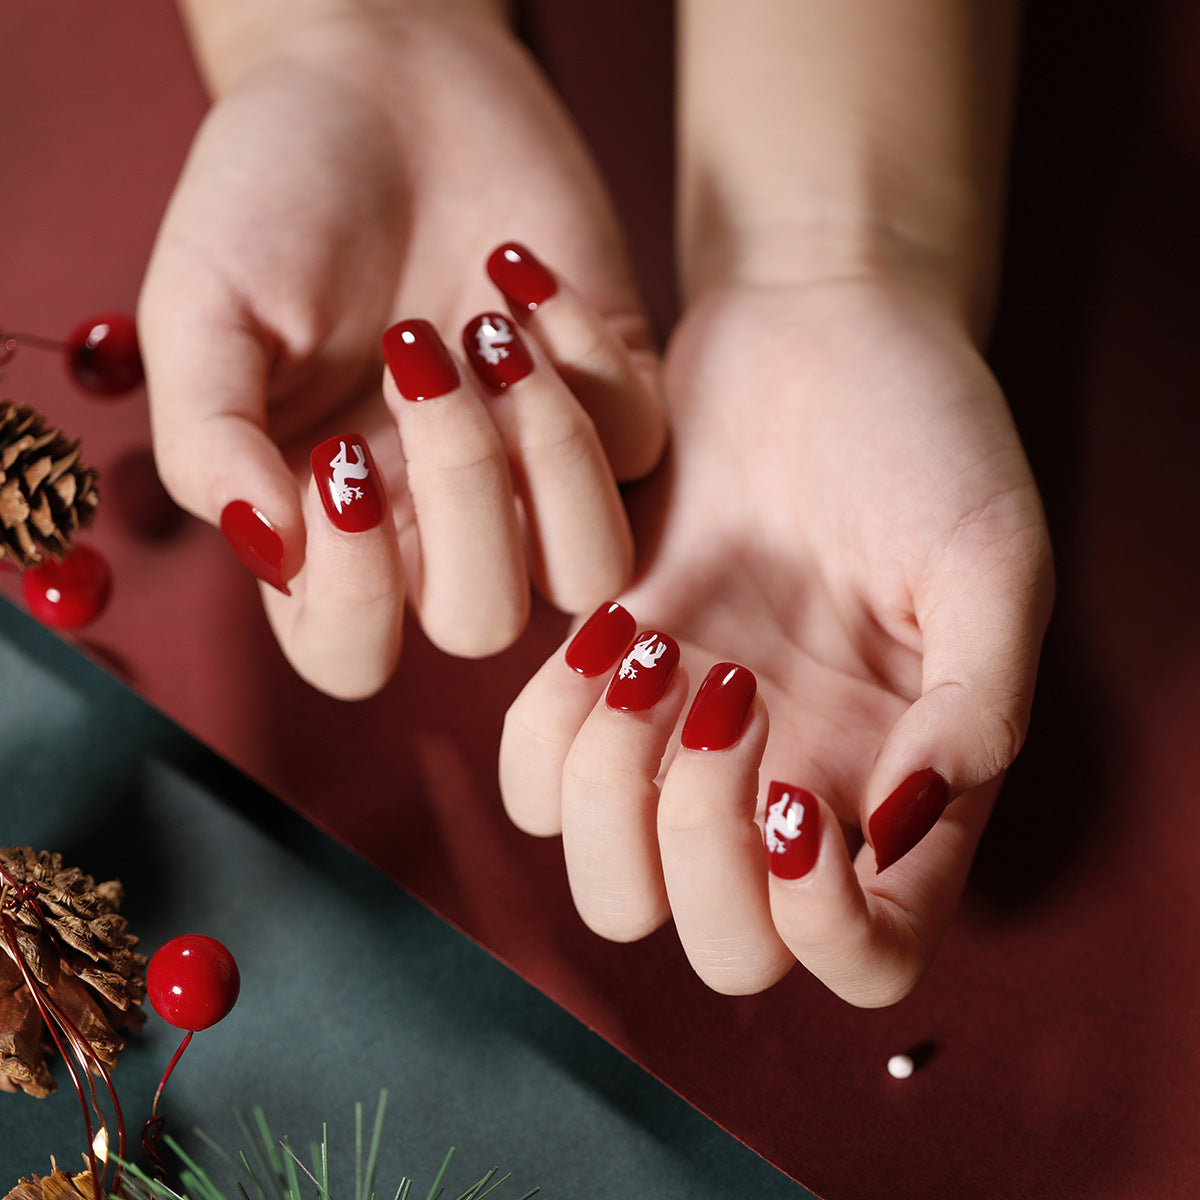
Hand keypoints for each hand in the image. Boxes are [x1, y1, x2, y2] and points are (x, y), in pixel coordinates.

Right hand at [138, 6, 664, 697]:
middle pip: (481, 623)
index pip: (348, 652)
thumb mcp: (202, 310)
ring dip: (546, 452)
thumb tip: (268, 550)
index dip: (351, 599)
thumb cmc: (273, 197)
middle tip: (414, 353)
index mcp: (329, 525)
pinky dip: (583, 356)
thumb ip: (209, 442)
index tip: (337, 462)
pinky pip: (637, 446)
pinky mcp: (610, 401)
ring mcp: (531, 472)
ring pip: (588, 570)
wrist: (378, 84)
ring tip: (485, 331)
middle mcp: (436, 522)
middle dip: (463, 496)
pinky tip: (517, 274)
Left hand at [500, 275, 1053, 1006]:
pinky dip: (546, 722)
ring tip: (653, 643)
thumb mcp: (987, 560)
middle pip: (717, 945)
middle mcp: (790, 786)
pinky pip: (534, 774)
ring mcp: (688, 744)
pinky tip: (603, 625)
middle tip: (723, 692)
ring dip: (608, 782)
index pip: (865, 958)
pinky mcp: (607, 679)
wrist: (814, 334)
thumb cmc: (923, 435)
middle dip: (695, 846)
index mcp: (898, 782)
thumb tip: (902, 833)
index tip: (796, 788)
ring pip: (607, 880)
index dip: (821, 924)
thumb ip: (973, 710)